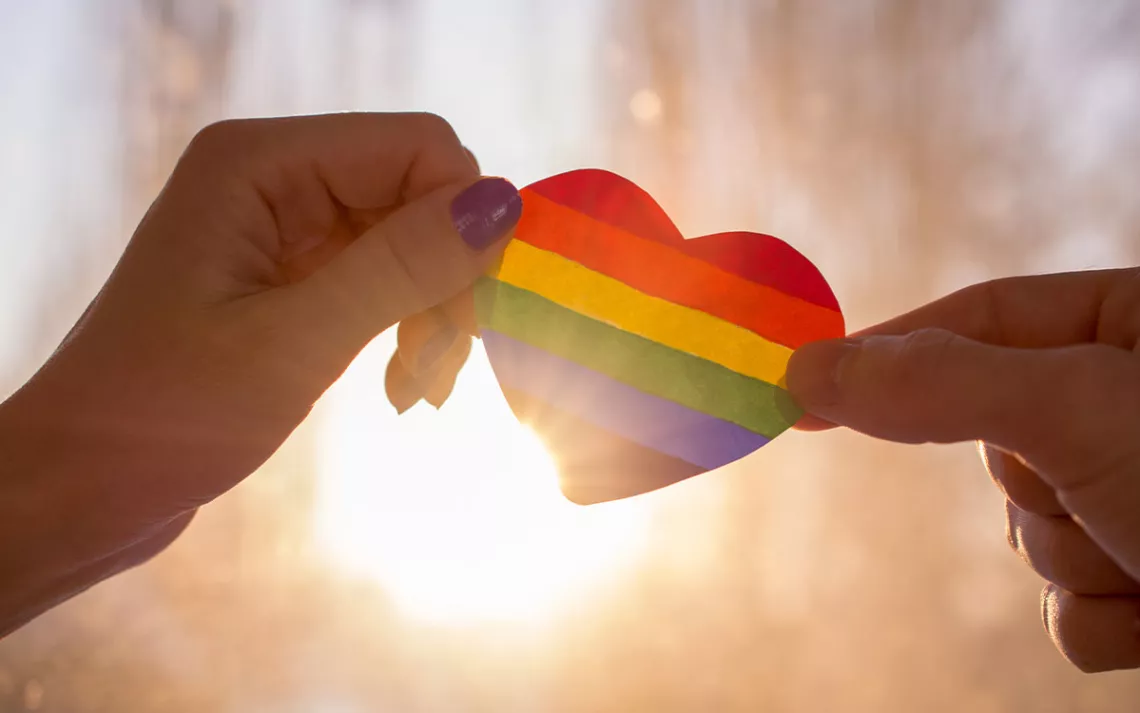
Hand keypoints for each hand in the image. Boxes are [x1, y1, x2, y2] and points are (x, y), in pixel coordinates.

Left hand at [0, 113, 520, 633]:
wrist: (85, 484)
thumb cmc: (165, 414)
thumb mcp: (292, 341)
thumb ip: (400, 266)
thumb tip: (503, 204)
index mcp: (258, 162)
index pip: (417, 146)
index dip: (461, 219)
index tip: (466, 315)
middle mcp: (273, 177)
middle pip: (418, 190)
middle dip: (447, 274)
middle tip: (439, 365)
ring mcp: (284, 226)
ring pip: (411, 238)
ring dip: (433, 309)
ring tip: (419, 384)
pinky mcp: (292, 275)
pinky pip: (383, 275)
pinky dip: (407, 324)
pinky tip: (402, 380)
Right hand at [787, 268, 1139, 672]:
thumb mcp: (1083, 409)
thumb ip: (940, 383)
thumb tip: (807, 368)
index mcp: (1138, 327)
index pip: (983, 317)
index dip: (893, 350)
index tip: (803, 384)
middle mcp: (1136, 407)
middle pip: (999, 439)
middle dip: (1032, 489)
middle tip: (1090, 494)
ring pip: (1033, 534)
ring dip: (1078, 562)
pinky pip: (1070, 609)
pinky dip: (1106, 622)